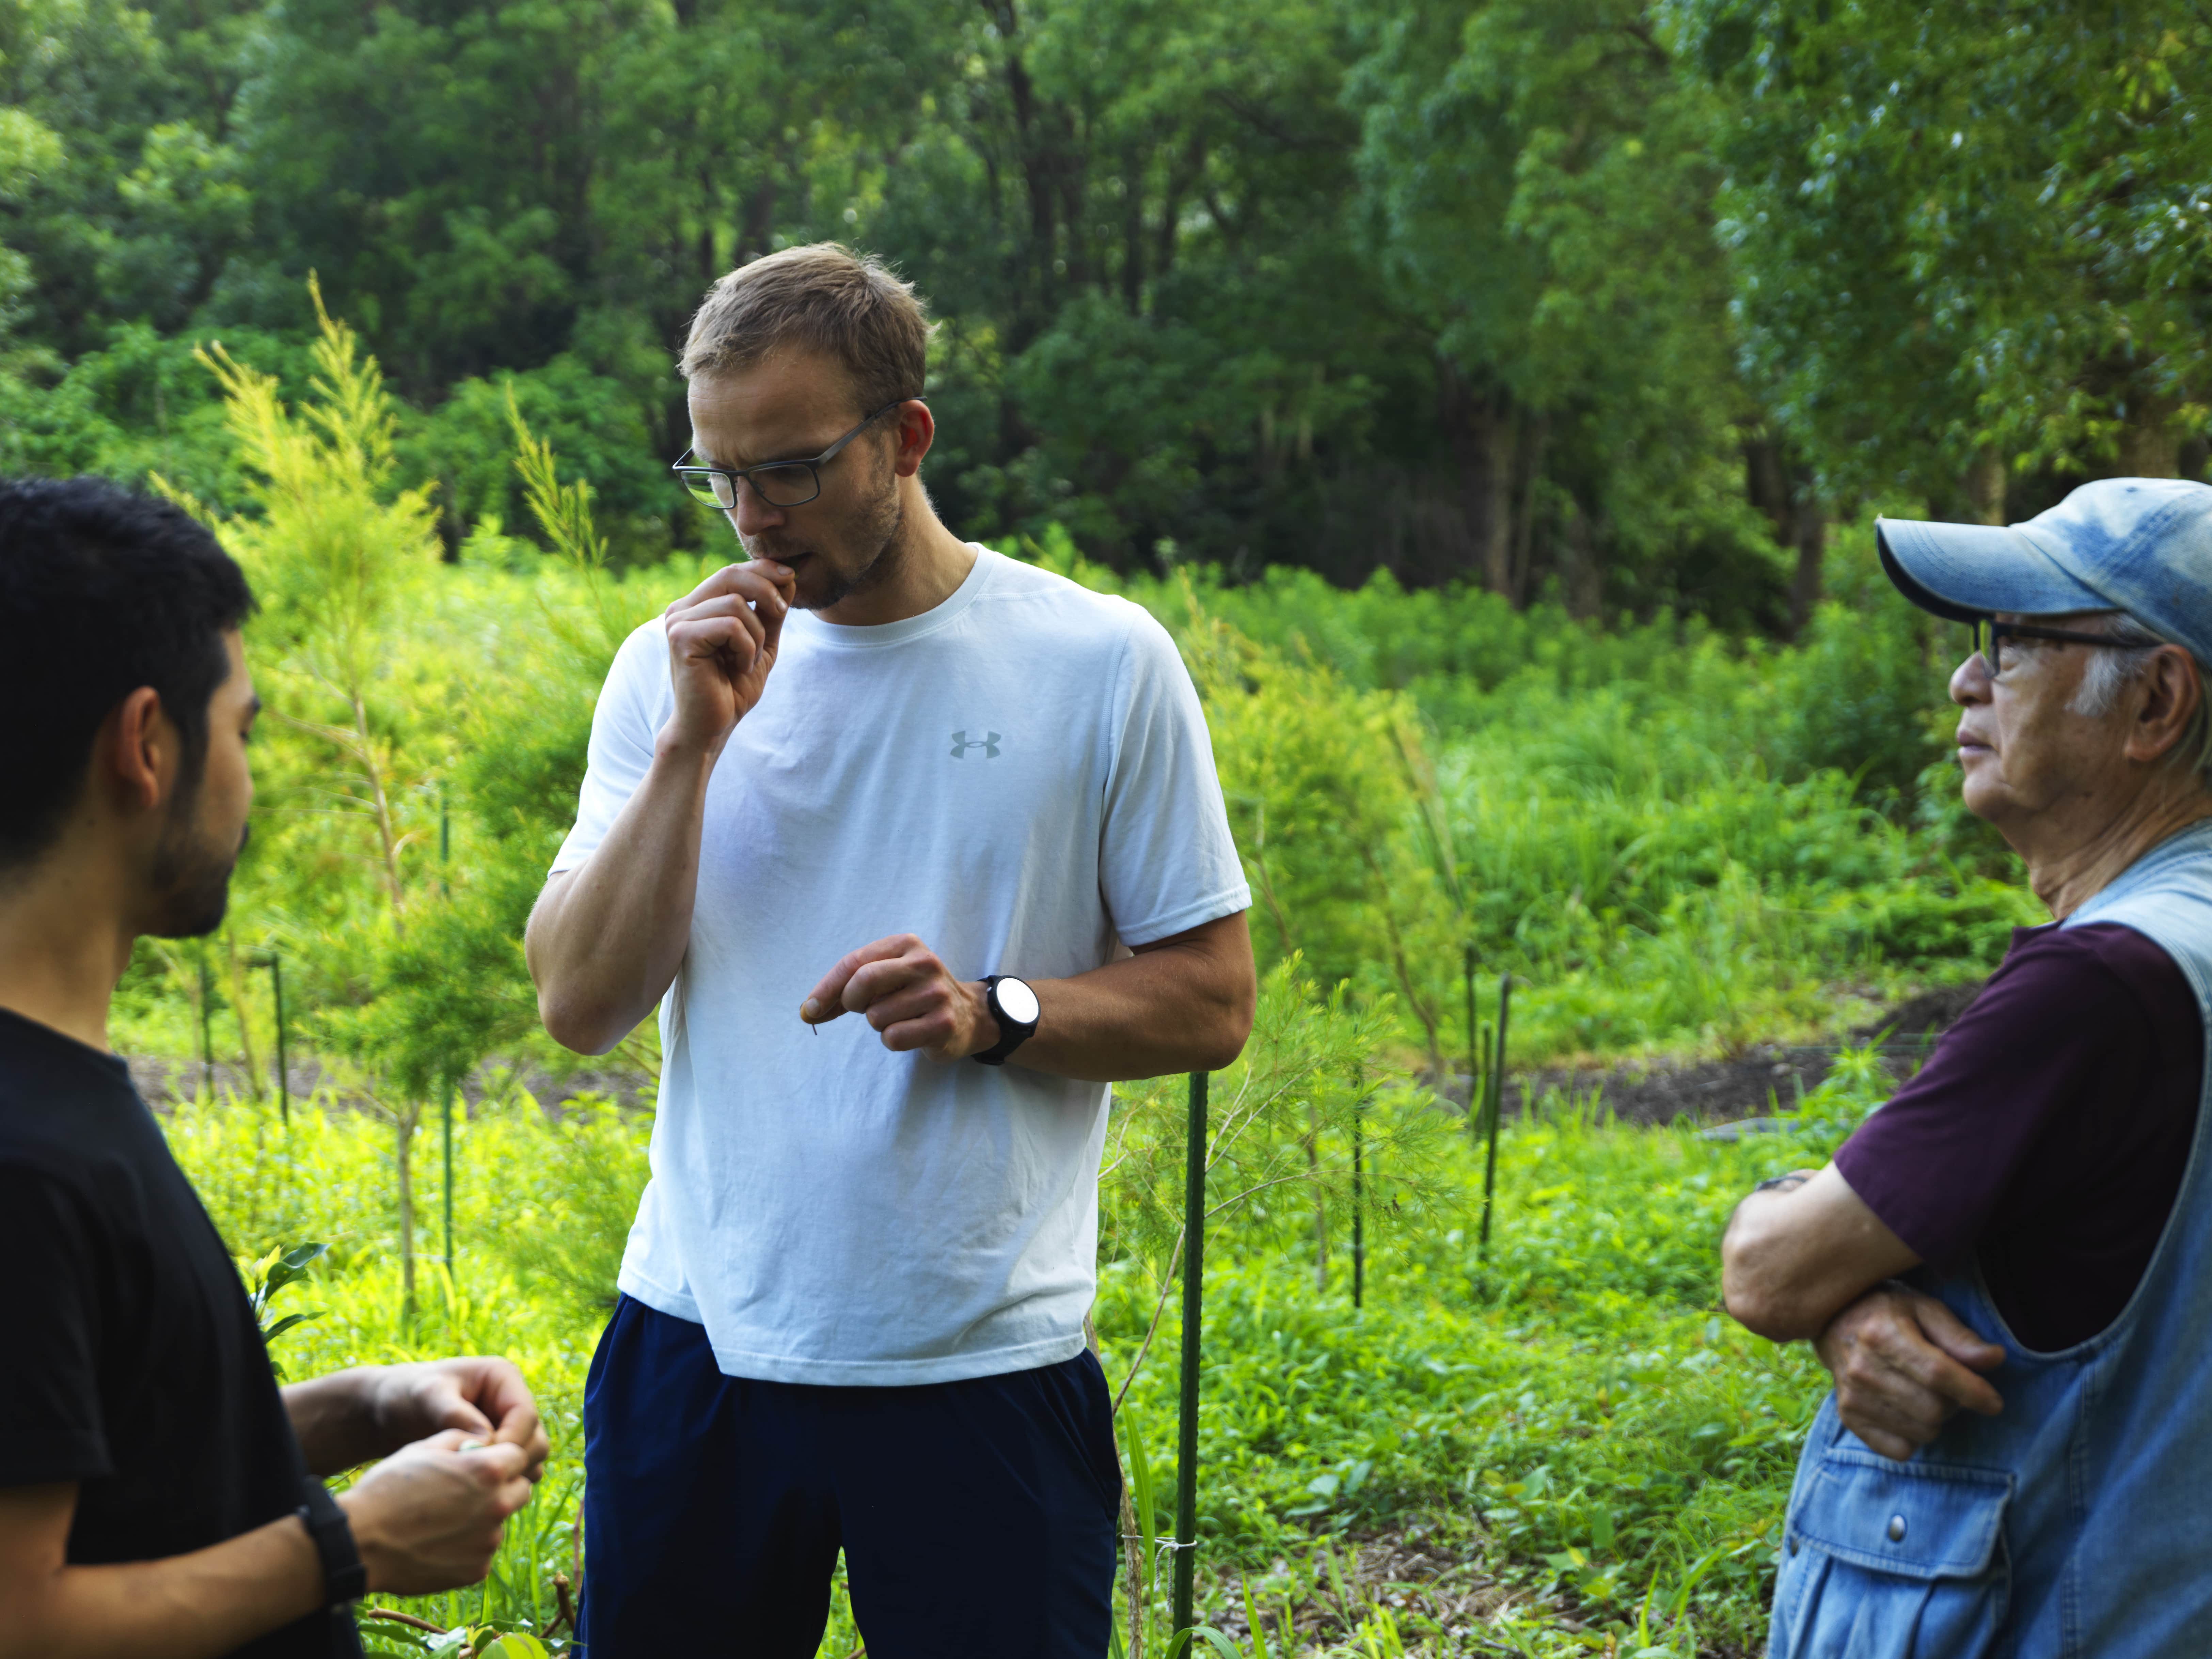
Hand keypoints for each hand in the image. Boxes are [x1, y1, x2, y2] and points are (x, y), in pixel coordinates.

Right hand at [336, 1430, 533, 1594]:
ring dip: (482, 1518)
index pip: (518, 1456)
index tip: (484, 1461)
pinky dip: (467, 1547)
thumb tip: (481, 1442)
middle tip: (468, 1490)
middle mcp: (497, 1506)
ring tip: (443, 1519)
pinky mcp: (476, 1571)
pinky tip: (436, 1543)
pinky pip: (481, 1552)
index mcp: (488, 1471)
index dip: (501, 1456)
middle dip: (502, 1486)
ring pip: (499, 1522)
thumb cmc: (387, 1489)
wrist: (359, 1543)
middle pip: (519, 1489)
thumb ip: (462, 1439)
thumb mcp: (424, 1448)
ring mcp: (488, 1542)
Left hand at [368, 1359, 548, 1480]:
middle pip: (536, 1440)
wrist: (389, 1410)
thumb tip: (486, 1441)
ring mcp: (508, 1427)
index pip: (526, 1415)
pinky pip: (514, 1471)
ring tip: (473, 1487)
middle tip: (478, 1481)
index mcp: (503, 1379)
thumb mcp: (427, 1397)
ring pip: (530, 1459)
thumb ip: (454, 1415)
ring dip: (509, 1476)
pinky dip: (500, 1483)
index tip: (479, 1464)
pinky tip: (472, 1490)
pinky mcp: (498, 1449)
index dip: (510, 1443)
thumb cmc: (406, 1394)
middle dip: (512, 1462)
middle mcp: (512, 1402)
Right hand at [660, 560, 794, 756]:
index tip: (791, 577)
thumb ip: (771, 612)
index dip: (763, 569)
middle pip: (730, 575)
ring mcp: (678, 621)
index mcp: (698, 606)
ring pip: (735, 604)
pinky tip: (739, 667)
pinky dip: (746, 647)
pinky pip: (730, 625)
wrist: (712, 727)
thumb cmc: (733, 689)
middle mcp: (682, 609)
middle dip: (765, 590)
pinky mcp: (681, 637)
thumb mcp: (761, 644)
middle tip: (781, 613)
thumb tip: (788, 577)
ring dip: (756, 634)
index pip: (731, 572)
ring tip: (748, 661)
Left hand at [800, 934, 998, 1060]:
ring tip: (900, 1017)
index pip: (854, 962)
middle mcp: (924, 964)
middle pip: (864, 981)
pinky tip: (911, 1031)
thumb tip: (808, 1010)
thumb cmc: (913, 994)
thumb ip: (848, 988)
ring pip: (876, 1016)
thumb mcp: (886, 977)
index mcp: (906, 944)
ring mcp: (936, 994)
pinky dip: (893, 1039)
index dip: (826, 987)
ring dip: (878, 1024)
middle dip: (851, 1001)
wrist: (967, 1014)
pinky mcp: (943, 1024)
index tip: (809, 1009)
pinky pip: (893, 1037)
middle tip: (860, 1009)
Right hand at [1812, 1283, 2005, 1460]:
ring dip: (1936, 1420)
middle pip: (1933, 1410)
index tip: (1994, 1402)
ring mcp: (1852, 1396)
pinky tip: (1908, 1411)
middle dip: (1954, 1404)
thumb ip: (1959, 1336)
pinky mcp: (1849, 1417)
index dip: (1973, 1392)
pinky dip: (1914, 1437)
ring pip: (1921, 1433)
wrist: (1833, 1322)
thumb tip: (1994, 1358)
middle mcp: (1861, 1367)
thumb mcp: (1925, 1309)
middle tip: (1951, 1389)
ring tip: (1926, 1395)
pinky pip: (1901, 1450)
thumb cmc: (1888, 1313)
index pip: (1936, 1373)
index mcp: (1882, 1333)